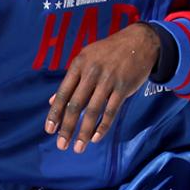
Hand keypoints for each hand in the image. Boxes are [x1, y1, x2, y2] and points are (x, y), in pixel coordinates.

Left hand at [45, 23, 159, 152]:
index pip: (62, 93)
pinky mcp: (123, 87)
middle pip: (75, 105)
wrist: (140, 41)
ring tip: (78, 148)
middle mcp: (91, 72)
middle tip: (61, 145)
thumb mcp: (86, 60)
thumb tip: (51, 101)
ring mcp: (108, 80)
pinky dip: (103, 126)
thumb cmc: (109, 53)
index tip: (49, 130)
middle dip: (67, 128)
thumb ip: (70, 81)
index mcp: (78, 65)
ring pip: (92, 111)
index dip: (55, 113)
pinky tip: (95, 138)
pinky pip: (111, 110)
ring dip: (84, 132)